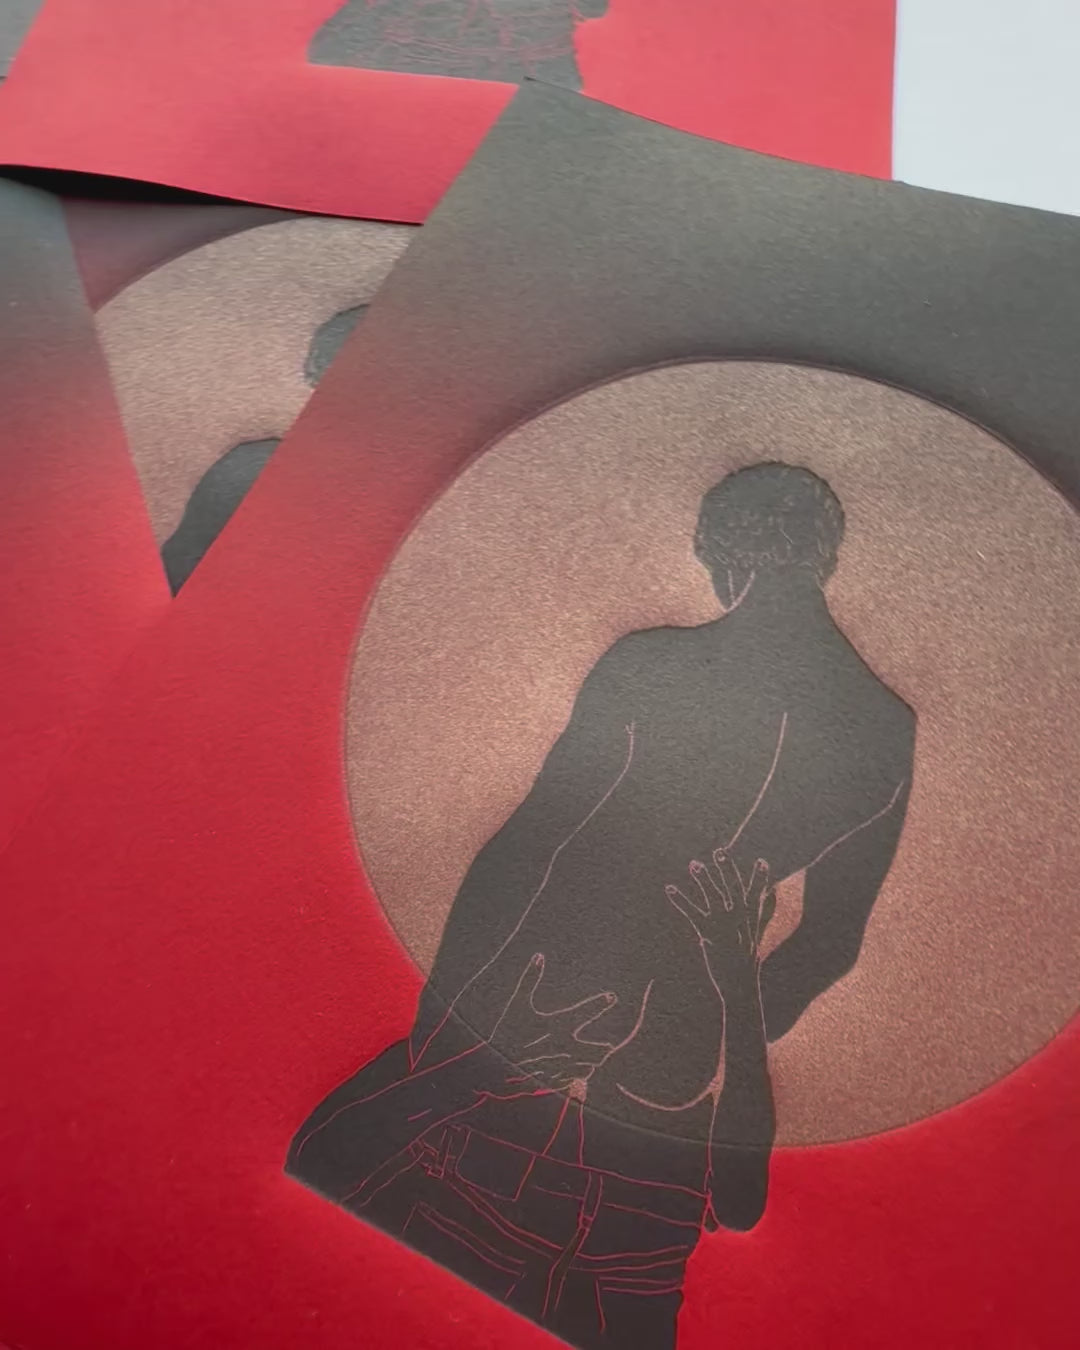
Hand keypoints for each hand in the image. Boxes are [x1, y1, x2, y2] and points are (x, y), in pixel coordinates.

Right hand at [489, 953, 616, 1092]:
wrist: (495, 1070)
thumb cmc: (505, 1034)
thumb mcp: (516, 1004)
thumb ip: (529, 980)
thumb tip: (539, 956)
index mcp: (557, 1025)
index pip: (585, 1012)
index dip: (600, 1003)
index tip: (612, 997)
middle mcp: (564, 1047)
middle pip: (598, 1051)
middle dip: (604, 1048)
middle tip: (608, 1046)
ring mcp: (562, 1067)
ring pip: (589, 1068)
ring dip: (591, 1062)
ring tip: (592, 1059)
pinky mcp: (556, 1082)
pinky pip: (576, 1082)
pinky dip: (578, 1077)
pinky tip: (575, 1073)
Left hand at [664, 850, 775, 1001]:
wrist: (740, 986)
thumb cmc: (746, 959)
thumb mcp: (758, 933)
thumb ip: (764, 912)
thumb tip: (774, 893)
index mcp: (750, 919)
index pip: (757, 895)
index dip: (760, 878)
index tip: (761, 861)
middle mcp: (739, 920)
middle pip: (734, 889)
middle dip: (727, 869)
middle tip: (720, 851)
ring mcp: (725, 927)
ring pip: (714, 898)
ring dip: (704, 880)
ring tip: (694, 864)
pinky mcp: (710, 935)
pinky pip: (693, 913)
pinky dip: (681, 900)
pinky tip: (670, 889)